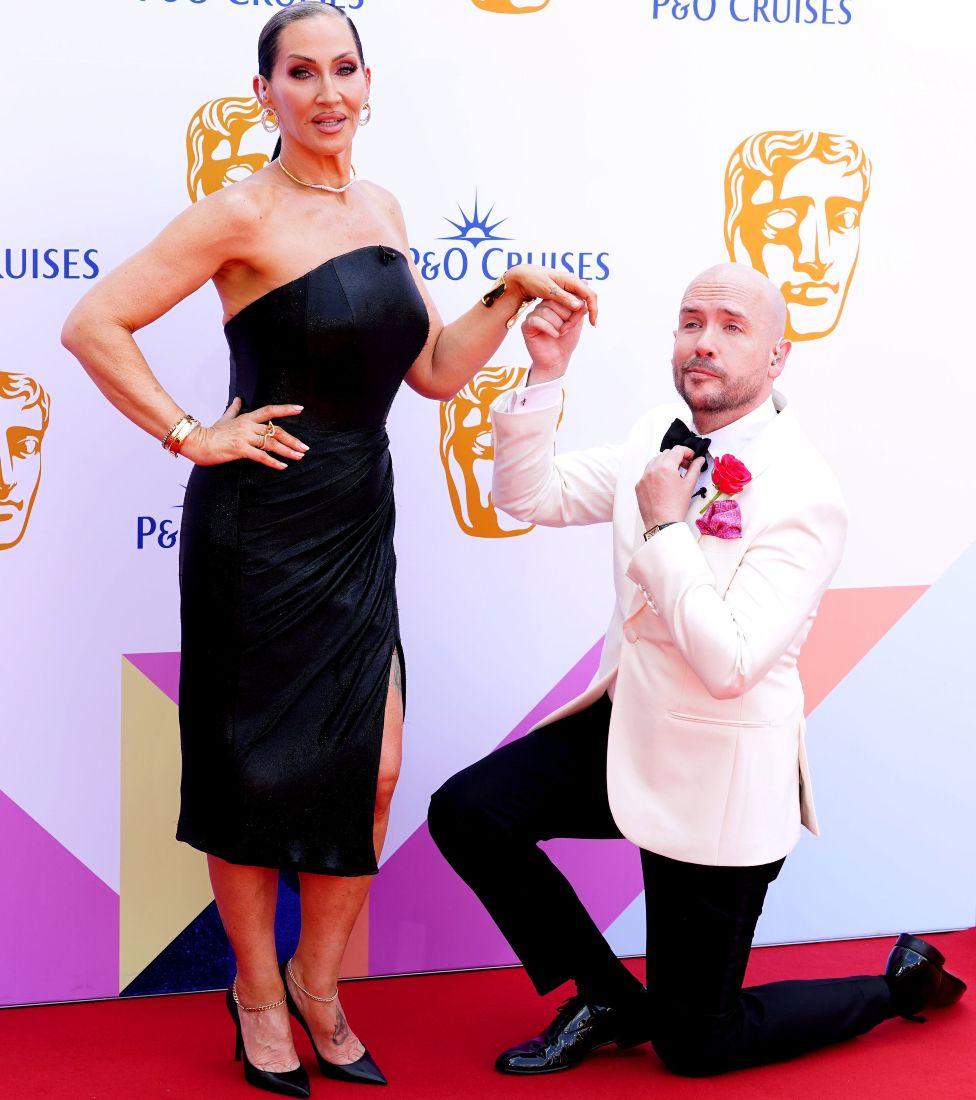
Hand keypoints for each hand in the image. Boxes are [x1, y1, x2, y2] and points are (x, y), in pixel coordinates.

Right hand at [181, 397, 308, 469]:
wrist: (196, 442)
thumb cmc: (210, 432)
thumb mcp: (224, 418)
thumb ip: (233, 409)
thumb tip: (237, 398)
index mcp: (246, 418)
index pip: (269, 411)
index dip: (285, 409)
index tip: (300, 409)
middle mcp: (247, 426)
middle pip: (275, 431)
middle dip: (292, 440)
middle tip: (305, 448)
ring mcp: (244, 437)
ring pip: (271, 443)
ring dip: (288, 451)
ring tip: (299, 457)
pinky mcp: (240, 449)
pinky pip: (261, 456)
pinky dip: (274, 462)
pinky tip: (283, 466)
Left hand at [506, 265, 598, 326]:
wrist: (522, 276)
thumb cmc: (533, 280)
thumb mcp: (548, 290)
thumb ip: (564, 298)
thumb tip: (580, 305)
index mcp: (571, 280)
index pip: (589, 295)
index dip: (594, 309)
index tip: (593, 324)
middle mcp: (572, 283)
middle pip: (585, 301)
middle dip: (580, 317)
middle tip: (566, 329)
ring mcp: (568, 288)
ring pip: (579, 304)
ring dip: (574, 317)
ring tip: (563, 329)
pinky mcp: (563, 293)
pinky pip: (572, 304)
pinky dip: (570, 314)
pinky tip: (565, 323)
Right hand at [522, 299, 586, 382]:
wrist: (557, 359)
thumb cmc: (566, 340)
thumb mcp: (577, 321)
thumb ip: (579, 306)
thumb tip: (584, 286)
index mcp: (553, 303)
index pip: (563, 295)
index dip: (572, 308)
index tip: (575, 322)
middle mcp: (542, 306)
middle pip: (553, 301)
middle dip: (565, 316)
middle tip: (567, 329)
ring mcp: (533, 315)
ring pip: (545, 311)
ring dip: (557, 324)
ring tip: (560, 333)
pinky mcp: (526, 326)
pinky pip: (536, 321)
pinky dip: (548, 328)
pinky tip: (555, 335)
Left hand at [635, 447, 705, 529]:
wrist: (662, 523)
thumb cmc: (675, 507)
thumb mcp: (689, 485)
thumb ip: (695, 468)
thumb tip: (699, 460)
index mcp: (666, 467)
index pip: (677, 450)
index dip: (687, 452)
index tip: (691, 457)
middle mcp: (652, 469)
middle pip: (666, 454)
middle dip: (677, 457)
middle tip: (685, 466)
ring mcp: (643, 477)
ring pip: (655, 461)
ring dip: (665, 463)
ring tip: (674, 474)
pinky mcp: (639, 485)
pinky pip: (647, 473)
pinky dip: (656, 473)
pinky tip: (663, 483)